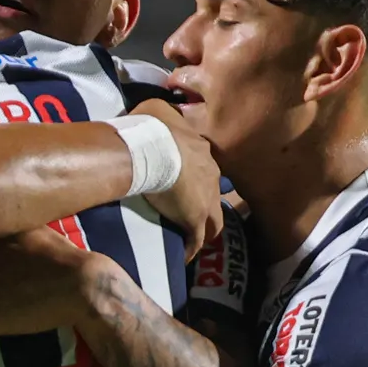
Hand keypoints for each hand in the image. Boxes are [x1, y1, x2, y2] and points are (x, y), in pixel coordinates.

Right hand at [124, 96, 226, 239]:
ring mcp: (207, 200)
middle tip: (190, 212)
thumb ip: (161, 114)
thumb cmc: (153, 128)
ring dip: (206, 230)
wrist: (154, 150)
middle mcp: (212, 175)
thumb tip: (154, 116)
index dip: (195, 176)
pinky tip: (183, 256)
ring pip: (214, 221)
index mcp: (202, 151)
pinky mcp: (196, 220)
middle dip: (206, 204)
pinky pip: (197, 241)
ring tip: (192, 238)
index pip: (203, 166)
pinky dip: (191, 249)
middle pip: (214, 194)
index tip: (184, 184)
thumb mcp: (157, 109)